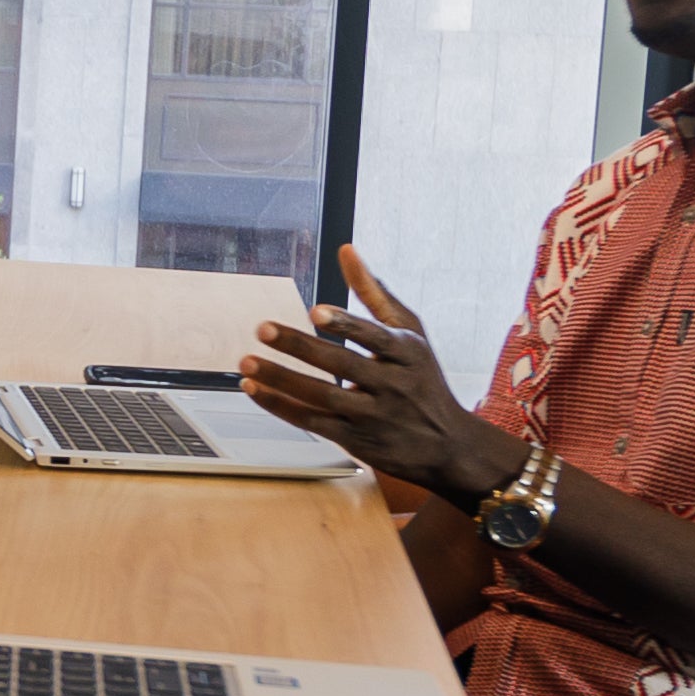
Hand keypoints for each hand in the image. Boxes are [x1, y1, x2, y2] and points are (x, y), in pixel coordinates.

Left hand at [237, 247, 515, 501]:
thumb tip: (346, 249)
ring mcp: (373, 417)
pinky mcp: (356, 442)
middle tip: (263, 328)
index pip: (374, 337)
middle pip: (342, 365)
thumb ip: (375, 293)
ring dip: (280, 379)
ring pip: (321, 397)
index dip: (346, 324)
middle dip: (300, 347)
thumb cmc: (422, 378)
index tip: (315, 312)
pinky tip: (254, 390)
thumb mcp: (411, 335)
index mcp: (407, 353)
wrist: (447, 446)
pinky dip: (281, 406)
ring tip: (247, 362)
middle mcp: (392, 385)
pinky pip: (312, 423)